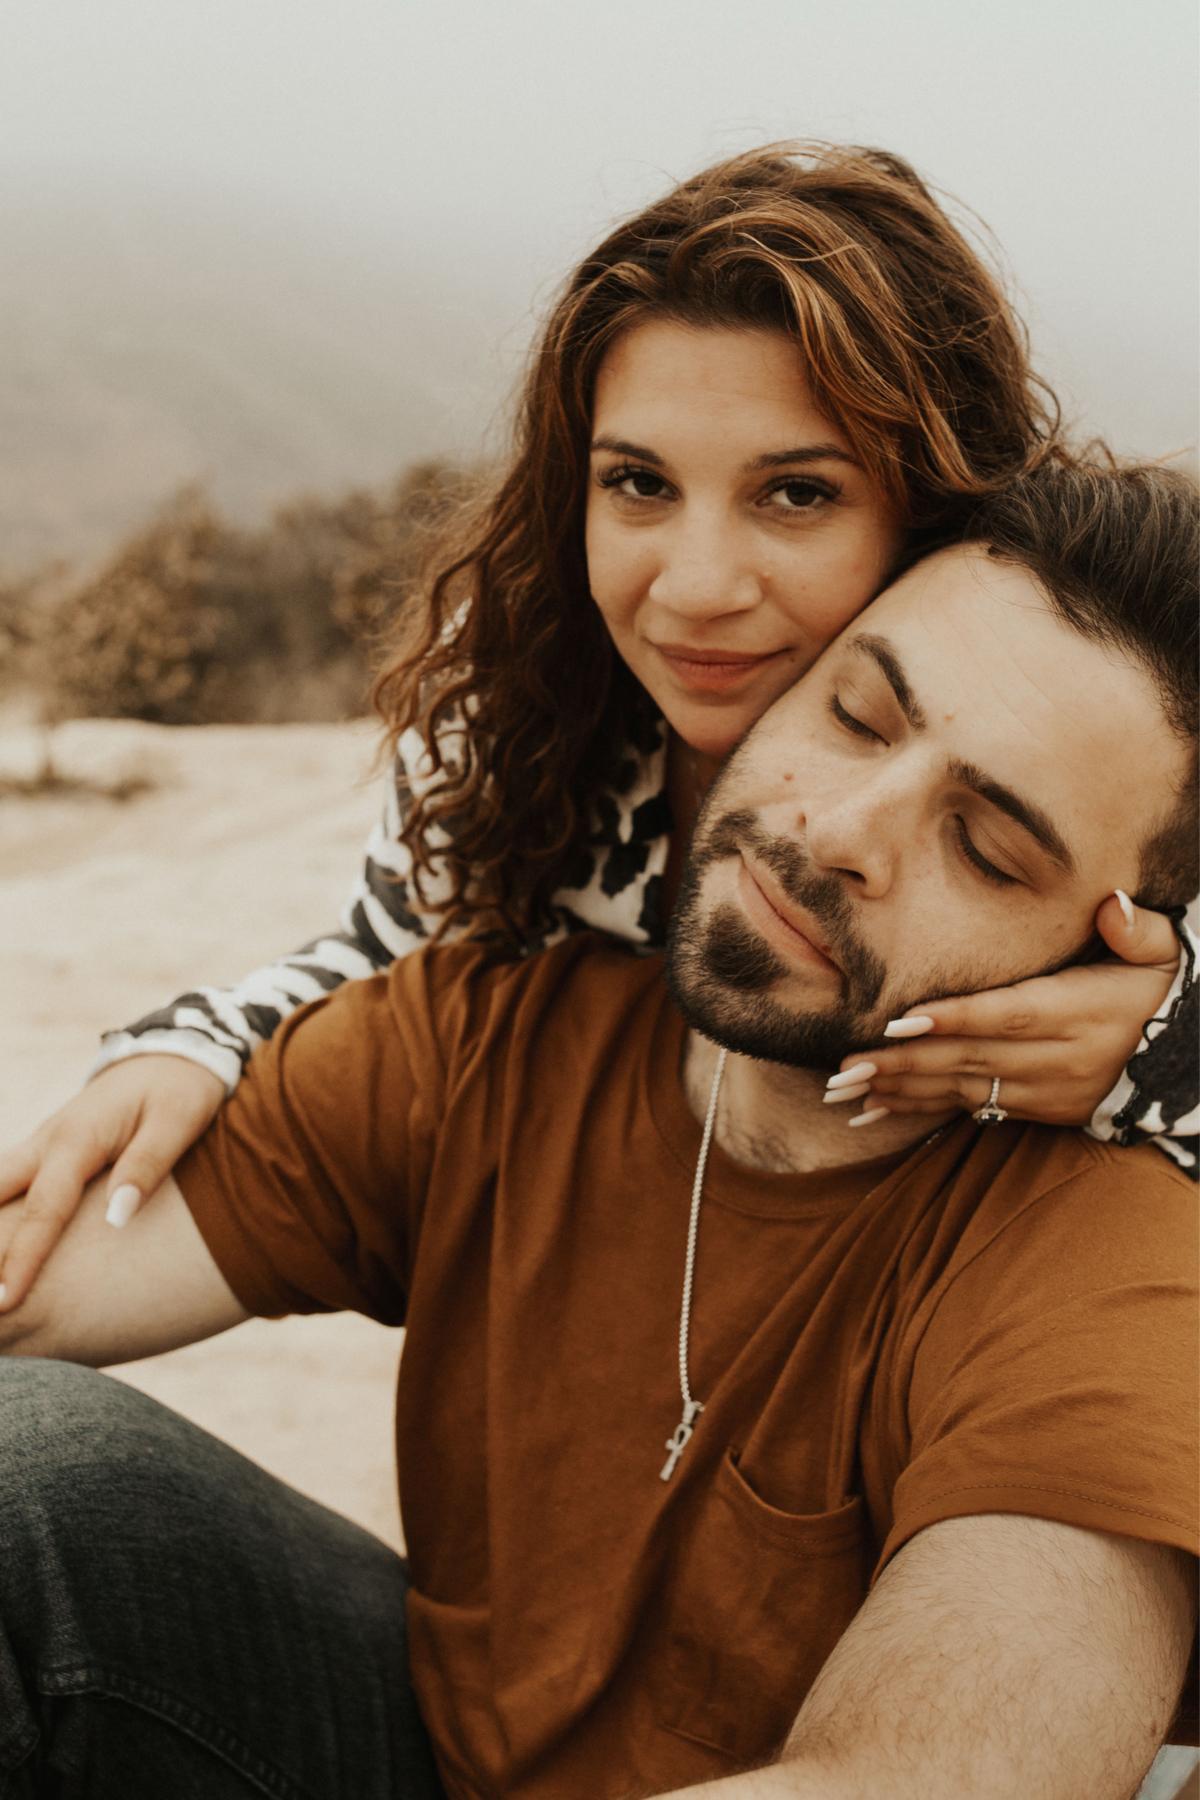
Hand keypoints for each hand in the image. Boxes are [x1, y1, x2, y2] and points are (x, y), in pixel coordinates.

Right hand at [0, 1054, 225, 1309]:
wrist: (175, 1052)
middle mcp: (48, 1142)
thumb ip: (146, 1167)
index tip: (4, 1301)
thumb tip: (116, 1219)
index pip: (43, 1208)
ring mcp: (42, 1145)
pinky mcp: (47, 1152)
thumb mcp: (178, 1122)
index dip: (22, 1257)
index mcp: (78, 1138)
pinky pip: (7, 1185)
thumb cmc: (182, 1090)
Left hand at [826, 893, 1181, 1126]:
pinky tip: (877, 1107)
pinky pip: (971, 1109)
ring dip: (902, 1088)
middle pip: (972, 1058)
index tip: (902, 1019)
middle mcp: (1059, 1059)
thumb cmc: (1157, 990)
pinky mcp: (1037, 1110)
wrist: (1184, 1060)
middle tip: (846, 1064)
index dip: (956, 1018)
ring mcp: (1046, 1091)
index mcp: (1082, 1012)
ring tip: (844, 1088)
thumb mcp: (1165, 954)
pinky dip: (922, 1107)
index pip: (1009, 1015)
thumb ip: (1137, 930)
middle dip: (904, 1061)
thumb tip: (1111, 905)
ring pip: (963, 1088)